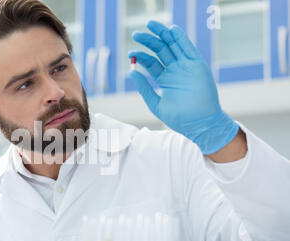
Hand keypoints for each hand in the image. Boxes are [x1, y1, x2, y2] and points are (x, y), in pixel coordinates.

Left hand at [129, 20, 238, 154]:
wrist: (200, 124)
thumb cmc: (179, 118)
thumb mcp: (156, 103)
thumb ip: (144, 88)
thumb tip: (130, 72)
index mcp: (165, 80)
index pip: (151, 62)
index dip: (141, 56)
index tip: (131, 53)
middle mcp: (175, 71)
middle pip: (160, 50)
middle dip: (149, 41)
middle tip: (136, 34)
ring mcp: (186, 67)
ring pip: (173, 46)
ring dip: (163, 35)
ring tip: (151, 25)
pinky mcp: (197, 66)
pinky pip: (188, 48)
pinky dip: (180, 38)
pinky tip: (171, 29)